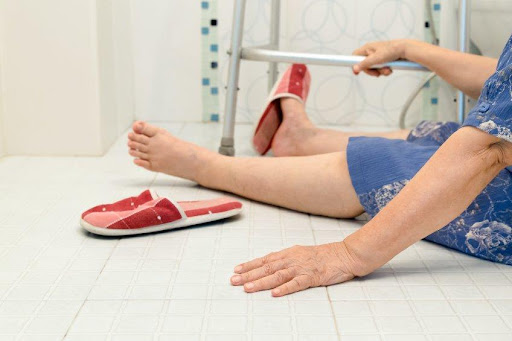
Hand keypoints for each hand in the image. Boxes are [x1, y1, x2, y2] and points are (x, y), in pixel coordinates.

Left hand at [230, 242, 361, 296]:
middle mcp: (292, 259)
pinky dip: (285, 288)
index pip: (265, 259)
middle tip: (234, 280)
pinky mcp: (312, 277)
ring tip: (247, 288)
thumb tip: (270, 264)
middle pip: (267, 267)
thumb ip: (286, 259)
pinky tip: (275, 293)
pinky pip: (297, 284)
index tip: (237, 269)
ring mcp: (302, 268)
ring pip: (277, 275)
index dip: (250, 265)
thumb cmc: (324, 255)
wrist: (345, 255)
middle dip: (249, 274)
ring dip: (261, 282)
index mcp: (289, 253)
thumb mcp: (301, 253)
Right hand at [352, 40, 407, 76]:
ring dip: (380, 71)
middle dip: (371, 71)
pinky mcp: (384, 59)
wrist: (406, 49)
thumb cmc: (391, 50)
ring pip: (373, 68)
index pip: (355, 56)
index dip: (354, 64)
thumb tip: (355, 69)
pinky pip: (380, 68)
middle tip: (377, 73)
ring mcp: (378, 56)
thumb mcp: (376, 59)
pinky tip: (389, 69)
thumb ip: (364, 64)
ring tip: (387, 70)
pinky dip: (384, 70)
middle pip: (364, 65)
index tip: (356, 72)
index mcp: (367, 48)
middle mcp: (371, 52)